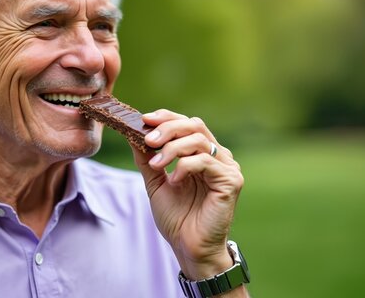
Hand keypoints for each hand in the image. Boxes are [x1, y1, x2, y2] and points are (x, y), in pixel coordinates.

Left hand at [130, 109, 243, 279]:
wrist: (189, 247)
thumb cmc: (177, 217)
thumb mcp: (155, 182)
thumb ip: (147, 159)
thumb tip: (132, 134)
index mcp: (202, 153)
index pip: (187, 123)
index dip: (166, 117)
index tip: (144, 119)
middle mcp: (218, 156)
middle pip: (194, 125)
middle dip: (168, 129)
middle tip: (148, 140)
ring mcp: (227, 166)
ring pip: (198, 140)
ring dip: (172, 148)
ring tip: (156, 164)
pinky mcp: (231, 180)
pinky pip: (205, 161)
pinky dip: (184, 166)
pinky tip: (175, 180)